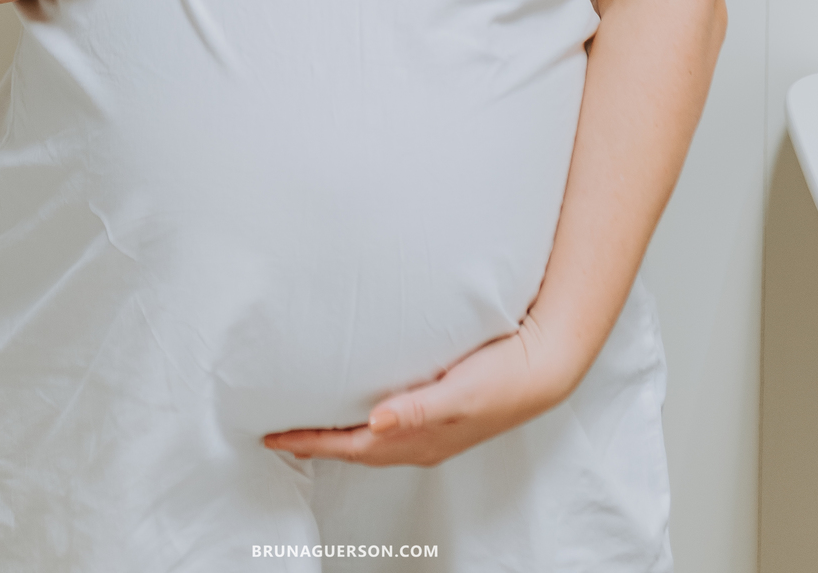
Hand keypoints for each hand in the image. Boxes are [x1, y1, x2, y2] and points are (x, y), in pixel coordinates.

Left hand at [261, 311, 578, 467]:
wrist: (544, 369)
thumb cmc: (504, 378)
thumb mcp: (460, 391)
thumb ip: (417, 407)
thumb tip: (374, 423)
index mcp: (419, 439)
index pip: (350, 445)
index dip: (311, 442)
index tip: (273, 436)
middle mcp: (421, 441)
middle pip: (356, 448)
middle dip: (317, 443)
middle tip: (282, 432)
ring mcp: (433, 431)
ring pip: (372, 440)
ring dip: (340, 435)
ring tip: (312, 422)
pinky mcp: (443, 413)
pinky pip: (391, 425)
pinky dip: (366, 422)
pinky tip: (363, 406)